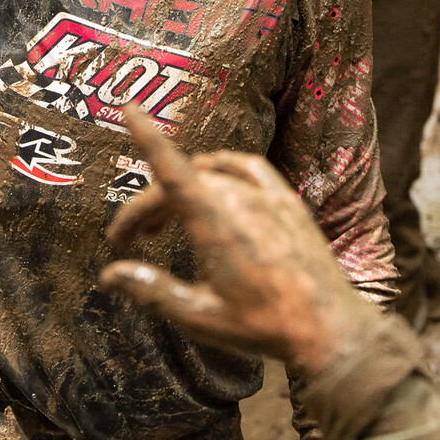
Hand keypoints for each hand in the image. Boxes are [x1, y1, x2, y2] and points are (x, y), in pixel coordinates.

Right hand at [98, 109, 373, 374]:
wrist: (329, 329)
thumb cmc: (265, 327)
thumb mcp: (200, 316)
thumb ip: (152, 290)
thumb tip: (110, 276)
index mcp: (215, 222)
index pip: (172, 169)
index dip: (148, 137)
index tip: (130, 110)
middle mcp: (241, 199)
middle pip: (181, 181)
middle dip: (148, 206)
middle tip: (129, 240)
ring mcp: (269, 197)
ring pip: (212, 173)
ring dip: (182, 188)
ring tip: (166, 221)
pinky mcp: (290, 203)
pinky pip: (250, 168)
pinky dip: (224, 169)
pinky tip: (218, 188)